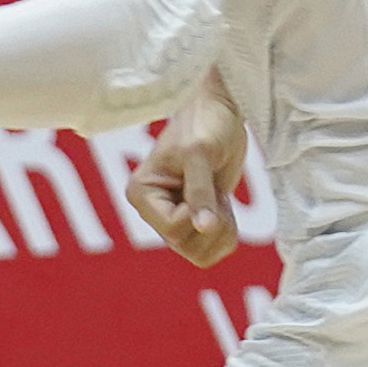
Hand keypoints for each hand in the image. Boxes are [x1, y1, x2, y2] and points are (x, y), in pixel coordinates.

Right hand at [125, 81, 248, 264]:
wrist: (222, 112)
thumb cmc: (205, 123)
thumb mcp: (201, 154)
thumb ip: (200, 191)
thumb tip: (203, 227)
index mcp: (142, 193)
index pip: (172, 229)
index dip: (197, 215)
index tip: (207, 187)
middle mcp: (152, 211)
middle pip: (185, 246)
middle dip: (212, 226)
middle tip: (219, 196)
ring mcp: (174, 217)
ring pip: (199, 253)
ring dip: (220, 232)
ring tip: (221, 200)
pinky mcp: (195, 219)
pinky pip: (211, 248)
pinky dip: (225, 234)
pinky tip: (224, 207)